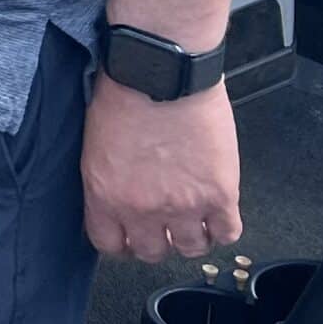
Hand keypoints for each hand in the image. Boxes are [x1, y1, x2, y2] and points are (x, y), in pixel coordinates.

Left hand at [82, 75, 240, 262]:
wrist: (162, 70)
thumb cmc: (123, 90)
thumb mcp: (94, 141)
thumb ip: (105, 179)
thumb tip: (115, 195)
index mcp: (104, 194)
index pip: (108, 244)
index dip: (120, 241)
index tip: (127, 234)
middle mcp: (142, 209)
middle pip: (152, 253)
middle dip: (156, 241)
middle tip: (162, 224)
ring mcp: (184, 206)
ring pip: (191, 249)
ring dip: (191, 237)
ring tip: (192, 219)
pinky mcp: (220, 195)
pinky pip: (228, 233)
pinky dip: (224, 228)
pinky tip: (218, 213)